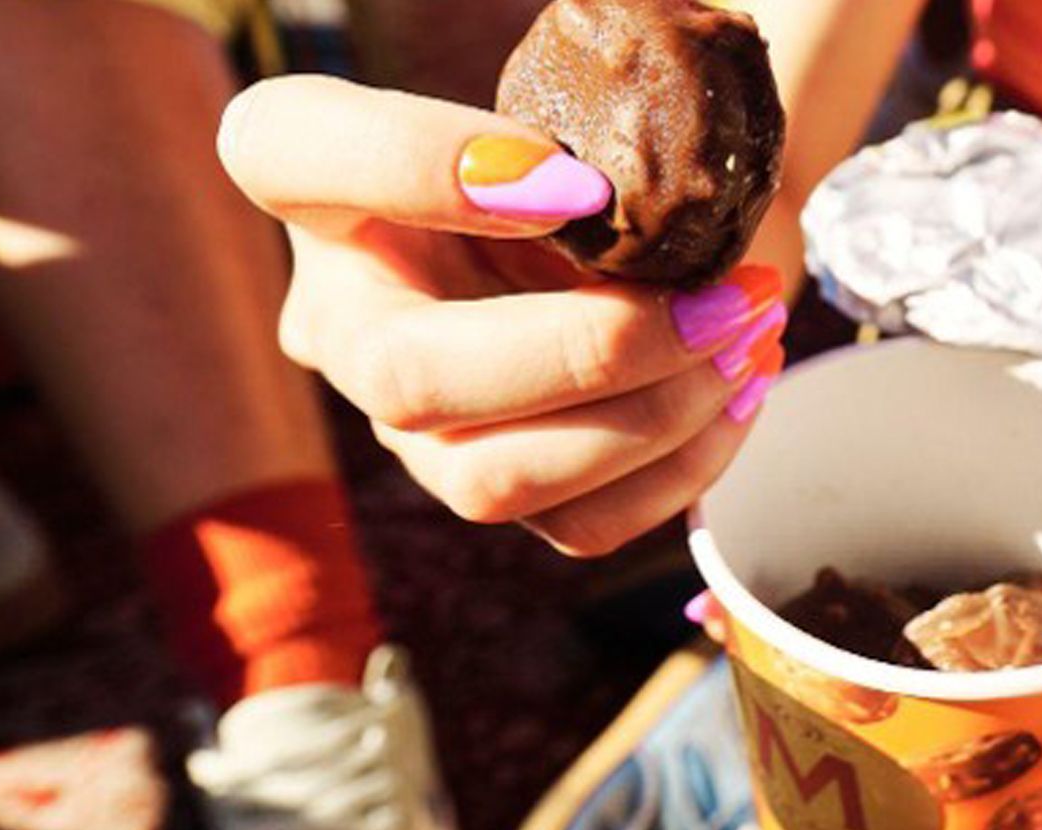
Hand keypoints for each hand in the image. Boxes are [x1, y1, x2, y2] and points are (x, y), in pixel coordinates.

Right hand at [216, 75, 786, 554]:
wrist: (621, 225)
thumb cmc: (571, 136)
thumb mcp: (553, 92)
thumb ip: (556, 111)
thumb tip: (597, 205)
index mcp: (305, 173)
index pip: (291, 150)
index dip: (417, 165)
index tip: (571, 178)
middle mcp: (338, 320)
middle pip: (408, 378)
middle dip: (593, 350)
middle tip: (727, 296)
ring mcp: (411, 429)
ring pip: (497, 480)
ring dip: (655, 419)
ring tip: (750, 335)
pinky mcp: (497, 488)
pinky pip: (582, 524)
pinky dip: (686, 467)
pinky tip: (742, 388)